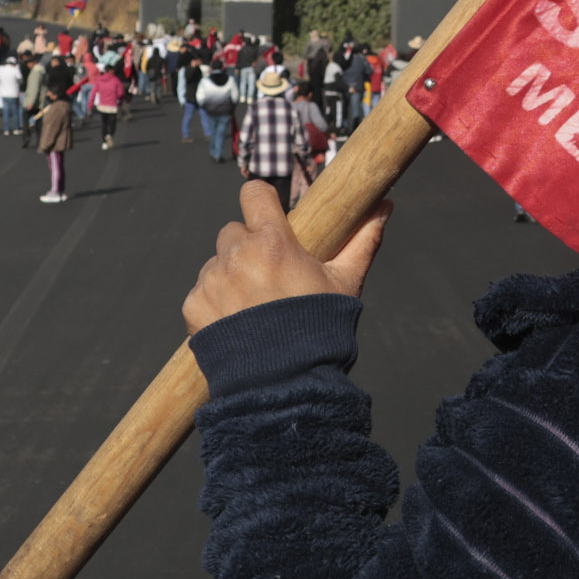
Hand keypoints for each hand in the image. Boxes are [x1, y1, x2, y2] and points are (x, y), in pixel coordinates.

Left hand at [183, 181, 390, 332]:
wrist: (285, 385)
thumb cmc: (320, 330)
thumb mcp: (345, 283)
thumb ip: (362, 240)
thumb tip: (384, 206)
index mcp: (273, 242)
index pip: (254, 194)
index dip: (261, 202)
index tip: (268, 217)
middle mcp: (237, 255)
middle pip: (233, 232)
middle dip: (247, 248)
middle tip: (268, 278)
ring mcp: (212, 281)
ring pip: (216, 264)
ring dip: (229, 277)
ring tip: (253, 309)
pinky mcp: (194, 307)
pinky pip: (200, 293)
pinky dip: (214, 305)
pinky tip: (236, 326)